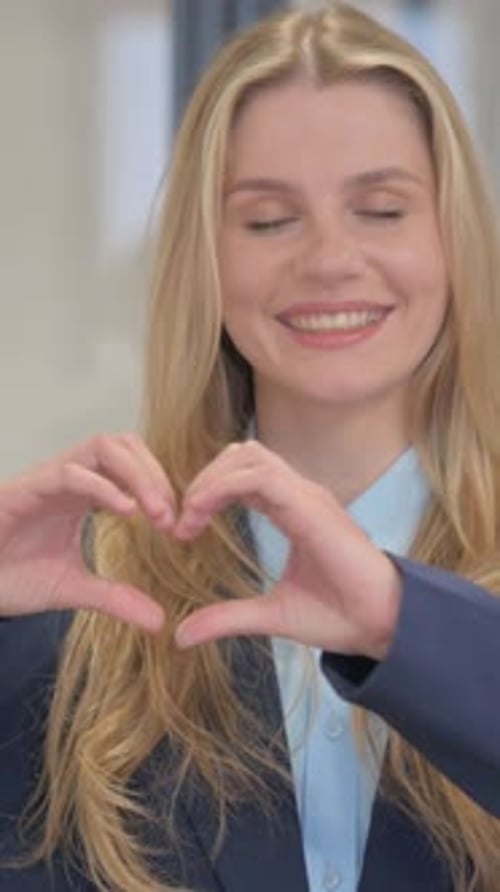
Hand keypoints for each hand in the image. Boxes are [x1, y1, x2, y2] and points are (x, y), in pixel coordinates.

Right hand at [0, 434, 173, 629]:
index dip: (159, 486)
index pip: (132, 466)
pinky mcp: (26, 489)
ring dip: (137, 474)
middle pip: (124, 446)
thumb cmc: (11, 578)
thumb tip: (159, 621)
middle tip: (172, 517)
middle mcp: (69, 478)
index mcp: (83, 493)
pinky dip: (103, 487)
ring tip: (156, 512)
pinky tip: (126, 513)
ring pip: (102, 447)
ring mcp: (47, 478)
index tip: (177, 525)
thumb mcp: (74, 589)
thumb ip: (115, 598)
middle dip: (155, 474)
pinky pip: (70, 473)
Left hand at [174, 441, 401, 659]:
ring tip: (190, 516)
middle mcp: (299, 495)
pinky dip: (222, 486)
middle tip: (182, 521)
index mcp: (292, 510)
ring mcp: (307, 496)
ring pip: (249, 457)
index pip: (243, 476)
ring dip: (210, 479)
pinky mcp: (311, 507)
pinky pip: (259, 477)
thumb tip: (180, 635)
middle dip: (203, 479)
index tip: (183, 531)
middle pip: (241, 456)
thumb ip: (226, 618)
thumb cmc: (339, 615)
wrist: (382, 626)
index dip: (207, 493)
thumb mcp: (269, 615)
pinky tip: (202, 513)